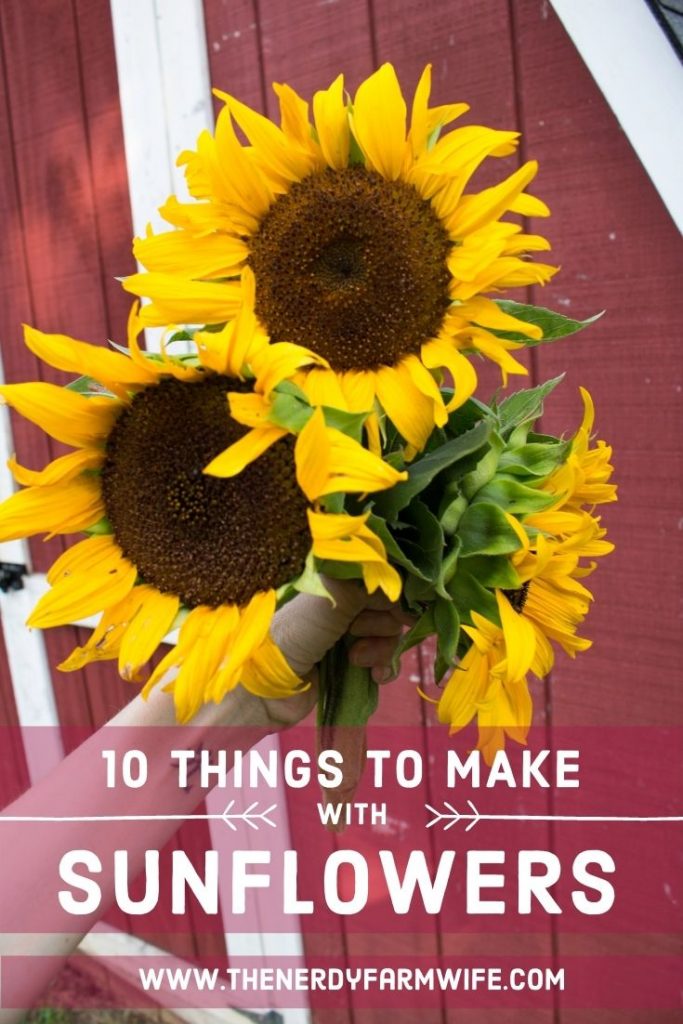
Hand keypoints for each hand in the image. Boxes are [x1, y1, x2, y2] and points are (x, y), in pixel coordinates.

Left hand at [236, 580, 410, 730]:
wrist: (268, 686)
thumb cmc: (293, 635)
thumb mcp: (330, 603)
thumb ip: (366, 587)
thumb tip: (403, 579)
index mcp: (340, 583)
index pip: (385, 581)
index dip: (397, 596)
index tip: (400, 610)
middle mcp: (348, 605)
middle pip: (393, 609)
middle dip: (381, 625)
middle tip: (354, 631)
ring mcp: (351, 634)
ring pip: (391, 637)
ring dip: (380, 650)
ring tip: (353, 659)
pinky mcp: (354, 663)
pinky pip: (386, 662)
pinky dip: (383, 668)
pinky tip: (372, 676)